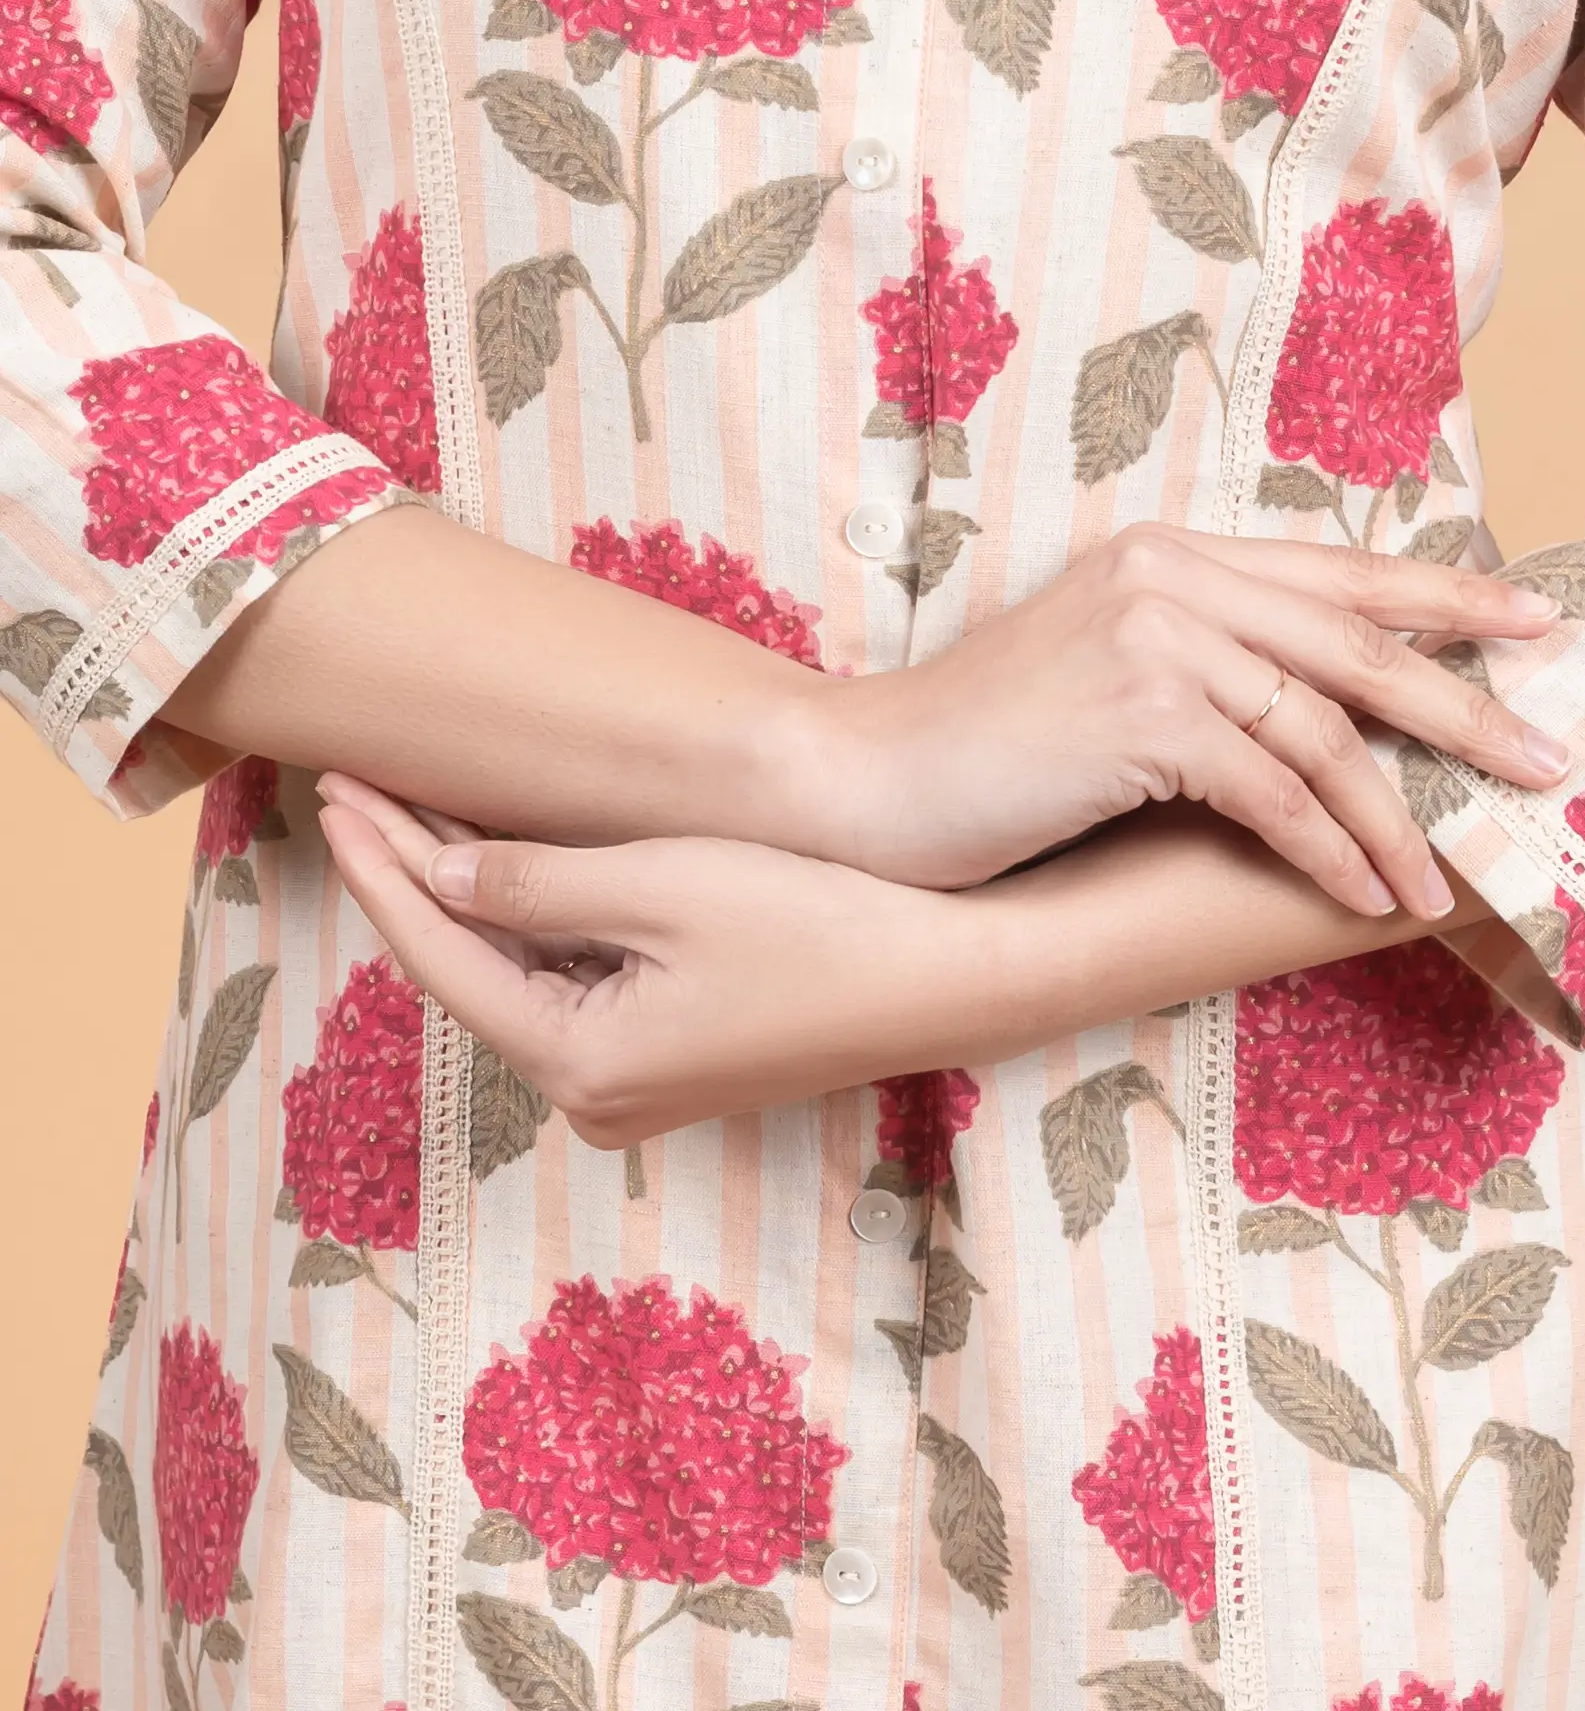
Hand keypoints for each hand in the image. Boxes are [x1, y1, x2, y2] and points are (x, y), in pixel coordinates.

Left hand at [314, 774, 1015, 1146]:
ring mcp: (635, 1088)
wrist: (951, 974)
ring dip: (469, 894)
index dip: (381, 867)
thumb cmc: (817, 923)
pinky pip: (572, 984)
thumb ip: (536, 886)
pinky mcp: (673, 1061)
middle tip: (351, 787)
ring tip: (407, 808)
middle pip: (470, 970)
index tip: (332, 793)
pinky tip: (506, 857)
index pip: (440, 955)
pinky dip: (533, 920)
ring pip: (519, 976)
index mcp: (579, 1064)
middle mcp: (594, 1098)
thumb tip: (438, 876)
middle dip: (411, 875)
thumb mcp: (663, 886)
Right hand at [805, 525, 1566, 919]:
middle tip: (1551, 759)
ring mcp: (1156, 634)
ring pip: (1325, 728)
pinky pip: (1273, 789)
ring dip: (1398, 816)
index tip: (1538, 622)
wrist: (866, 776)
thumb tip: (1335, 718)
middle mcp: (1171, 574)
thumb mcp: (1112, 675)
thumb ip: (1211, 665)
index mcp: (1172, 554)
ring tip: (1446, 881)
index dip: (1446, 594)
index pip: (1339, 570)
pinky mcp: (1140, 710)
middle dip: (1465, 705)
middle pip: (1357, 641)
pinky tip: (1366, 893)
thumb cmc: (990, 745)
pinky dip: (1330, 846)